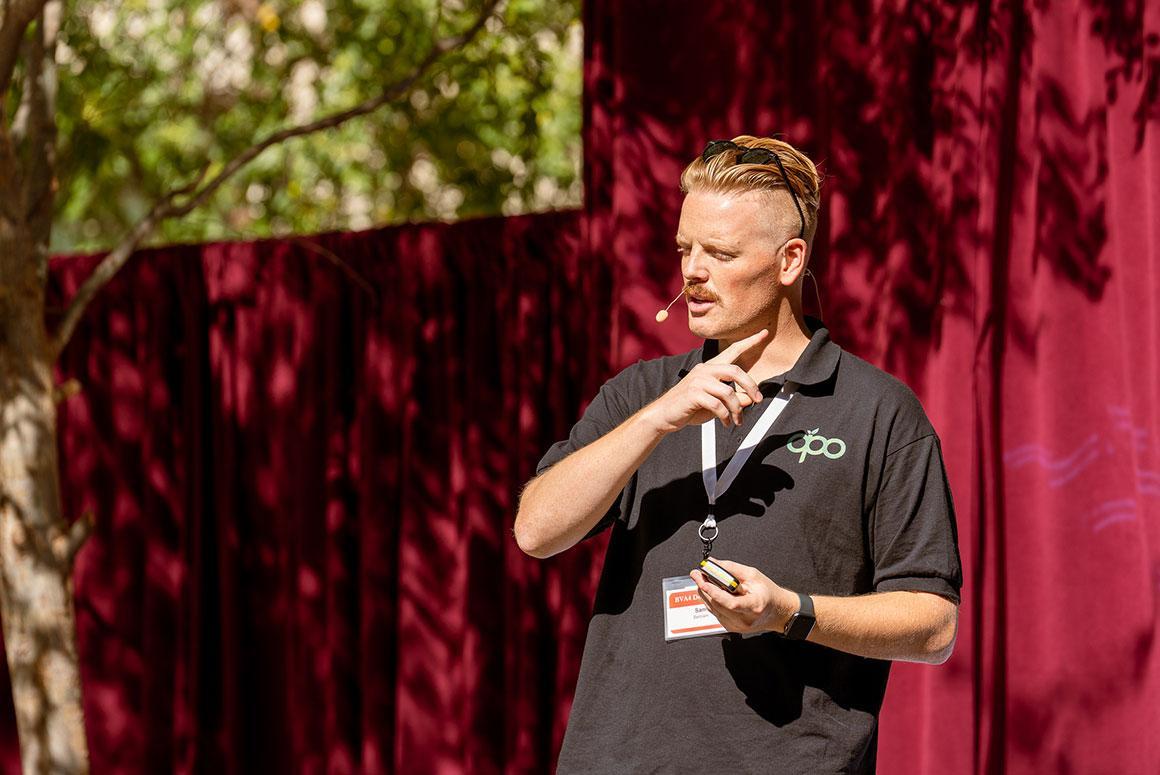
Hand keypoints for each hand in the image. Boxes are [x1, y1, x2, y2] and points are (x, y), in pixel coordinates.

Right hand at [641, 329, 767, 432]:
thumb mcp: (715, 402)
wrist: (664, 415)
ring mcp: (698, 381)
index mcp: (710, 368)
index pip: (732, 350)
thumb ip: (732, 399)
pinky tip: (726, 422)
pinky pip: (718, 405)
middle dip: (750, 386)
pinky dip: (725, 416)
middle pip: (735, 371)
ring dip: (737, 409)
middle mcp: (705, 370)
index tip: (764, 334)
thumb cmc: (690, 407)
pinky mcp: (693, 394)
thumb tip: (749, 399)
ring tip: (737, 420)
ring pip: (728, 392)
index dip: (749, 342)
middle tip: (758, 400)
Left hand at [690, 557, 797, 634]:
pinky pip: (715, 613)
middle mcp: (745, 619)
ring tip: (700, 580)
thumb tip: (713, 563)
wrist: (778, 612)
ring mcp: (738, 626)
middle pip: (717, 604)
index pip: (730, 602)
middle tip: (697, 574)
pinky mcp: (732, 628)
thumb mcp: (753, 575)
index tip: (703, 580)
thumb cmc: (768, 593)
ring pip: (713, 609)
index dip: (714, 592)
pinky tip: (709, 592)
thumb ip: (731, 569)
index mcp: (754, 605)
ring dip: (704, 594)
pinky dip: (710, 601)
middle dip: (704, 588)